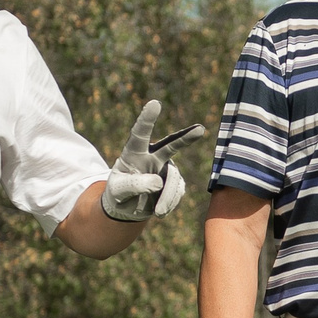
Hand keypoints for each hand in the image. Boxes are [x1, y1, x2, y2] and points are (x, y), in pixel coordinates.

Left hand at [101, 99, 188, 222]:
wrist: (126, 208)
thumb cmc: (117, 194)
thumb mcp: (118, 190)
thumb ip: (135, 185)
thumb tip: (158, 182)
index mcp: (134, 152)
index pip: (140, 133)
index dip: (147, 118)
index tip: (155, 103)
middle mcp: (152, 156)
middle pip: (171, 144)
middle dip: (186, 138)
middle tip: (200, 130)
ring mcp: (165, 168)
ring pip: (174, 179)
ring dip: (167, 197)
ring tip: (158, 213)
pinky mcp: (174, 182)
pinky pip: (178, 191)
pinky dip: (170, 202)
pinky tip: (160, 210)